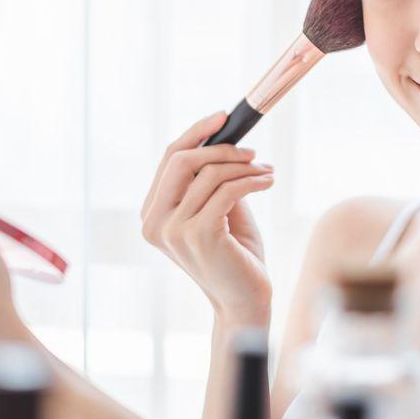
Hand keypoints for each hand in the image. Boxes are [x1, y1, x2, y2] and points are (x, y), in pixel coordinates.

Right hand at [140, 113, 274, 322]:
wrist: (245, 300)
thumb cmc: (235, 255)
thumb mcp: (218, 208)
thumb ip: (210, 178)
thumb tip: (224, 137)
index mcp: (152, 214)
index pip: (169, 159)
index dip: (196, 133)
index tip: (223, 117)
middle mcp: (154, 222)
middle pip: (180, 159)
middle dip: (221, 147)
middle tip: (252, 151)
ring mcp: (172, 230)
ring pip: (209, 173)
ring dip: (244, 167)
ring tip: (265, 172)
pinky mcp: (197, 235)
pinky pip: (227, 191)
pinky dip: (251, 180)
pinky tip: (267, 181)